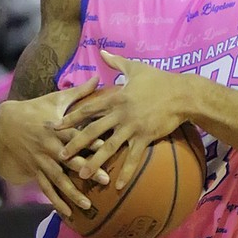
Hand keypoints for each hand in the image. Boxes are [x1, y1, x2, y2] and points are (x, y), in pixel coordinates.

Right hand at [0, 77, 109, 215]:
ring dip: (73, 192)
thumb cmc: (35, 109)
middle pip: (70, 161)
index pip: (76, 136)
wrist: (3, 125)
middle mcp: (49, 147)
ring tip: (88, 204)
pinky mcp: (35, 171)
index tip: (106, 146)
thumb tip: (98, 76)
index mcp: (56, 129)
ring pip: (58, 180)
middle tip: (105, 180)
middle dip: (87, 171)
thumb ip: (79, 91)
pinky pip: (46, 189)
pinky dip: (56, 201)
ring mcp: (41, 161)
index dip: (90, 141)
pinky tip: (68, 212)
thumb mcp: (55, 99)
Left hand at [56, 51, 189, 188]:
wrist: (182, 94)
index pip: (88, 109)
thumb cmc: (159, 79)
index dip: (70, 118)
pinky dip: (125, 172)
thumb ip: (116, 62)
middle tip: (60, 155)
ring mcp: (133, 126)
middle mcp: (121, 113)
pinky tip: (118, 186)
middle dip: (75, 143)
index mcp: (116, 97)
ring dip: (94, 162)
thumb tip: (102, 52)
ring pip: (109, 147)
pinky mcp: (145, 136)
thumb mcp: (136, 68)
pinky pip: (133, 157)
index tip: (55, 126)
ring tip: (82, 176)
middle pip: (93, 130)